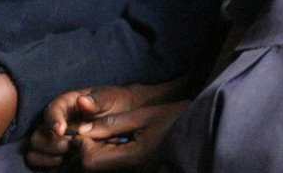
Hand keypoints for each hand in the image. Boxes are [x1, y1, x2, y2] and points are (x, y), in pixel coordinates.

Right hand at [27, 85, 142, 168]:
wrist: (123, 117)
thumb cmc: (115, 104)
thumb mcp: (109, 98)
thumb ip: (96, 100)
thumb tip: (82, 100)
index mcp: (65, 103)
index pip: (50, 111)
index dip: (53, 121)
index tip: (62, 130)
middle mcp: (55, 121)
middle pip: (37, 135)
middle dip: (52, 143)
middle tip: (70, 145)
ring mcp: (53, 138)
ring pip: (35, 150)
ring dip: (50, 155)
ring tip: (70, 153)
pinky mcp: (57, 153)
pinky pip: (41, 162)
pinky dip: (50, 165)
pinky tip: (67, 161)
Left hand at [68, 102, 188, 171]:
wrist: (198, 129)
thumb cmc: (175, 119)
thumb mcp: (144, 115)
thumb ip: (113, 123)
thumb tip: (84, 129)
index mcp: (133, 158)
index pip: (91, 161)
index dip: (84, 144)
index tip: (88, 126)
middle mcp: (133, 170)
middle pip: (95, 165)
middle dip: (91, 145)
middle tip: (99, 126)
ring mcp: (136, 170)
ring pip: (104, 164)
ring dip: (101, 147)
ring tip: (112, 129)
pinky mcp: (138, 167)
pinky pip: (116, 162)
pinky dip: (112, 149)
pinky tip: (122, 136)